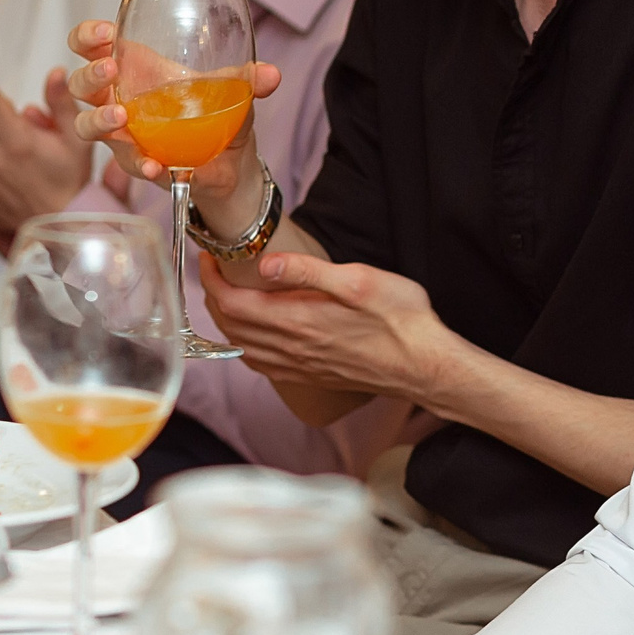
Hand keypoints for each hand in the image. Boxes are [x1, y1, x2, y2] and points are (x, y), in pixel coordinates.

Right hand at [61, 18, 280, 232]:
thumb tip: (271, 75)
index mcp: (136, 67)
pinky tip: (154, 165)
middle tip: (111, 71)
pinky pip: (126, 163)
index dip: (87, 36)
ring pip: (86, 124)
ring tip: (121, 116)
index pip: (92, 45)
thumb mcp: (233, 91)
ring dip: (98, 119)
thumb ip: (247, 80)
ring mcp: (122, 132)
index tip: (103, 33)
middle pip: (81, 83)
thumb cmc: (218, 112)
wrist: (230, 162)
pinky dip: (139, 163)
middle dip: (90, 74)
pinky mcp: (134, 161)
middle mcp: (120, 97)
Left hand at [200, 250, 459, 404]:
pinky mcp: (311, 375)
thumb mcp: (359, 280)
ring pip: (243, 348)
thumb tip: (267, 262)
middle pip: (231, 327)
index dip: (212, 280)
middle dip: (214, 298)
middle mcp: (292, 347)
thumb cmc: (401, 321)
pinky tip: (252, 340)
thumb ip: (309, 271)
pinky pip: (263, 365)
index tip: (209, 258)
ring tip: (227, 299)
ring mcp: (300, 366)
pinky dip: (245, 349)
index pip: (233, 304)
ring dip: (225, 324)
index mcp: (298, 320)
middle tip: (215, 272)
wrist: (424, 366)